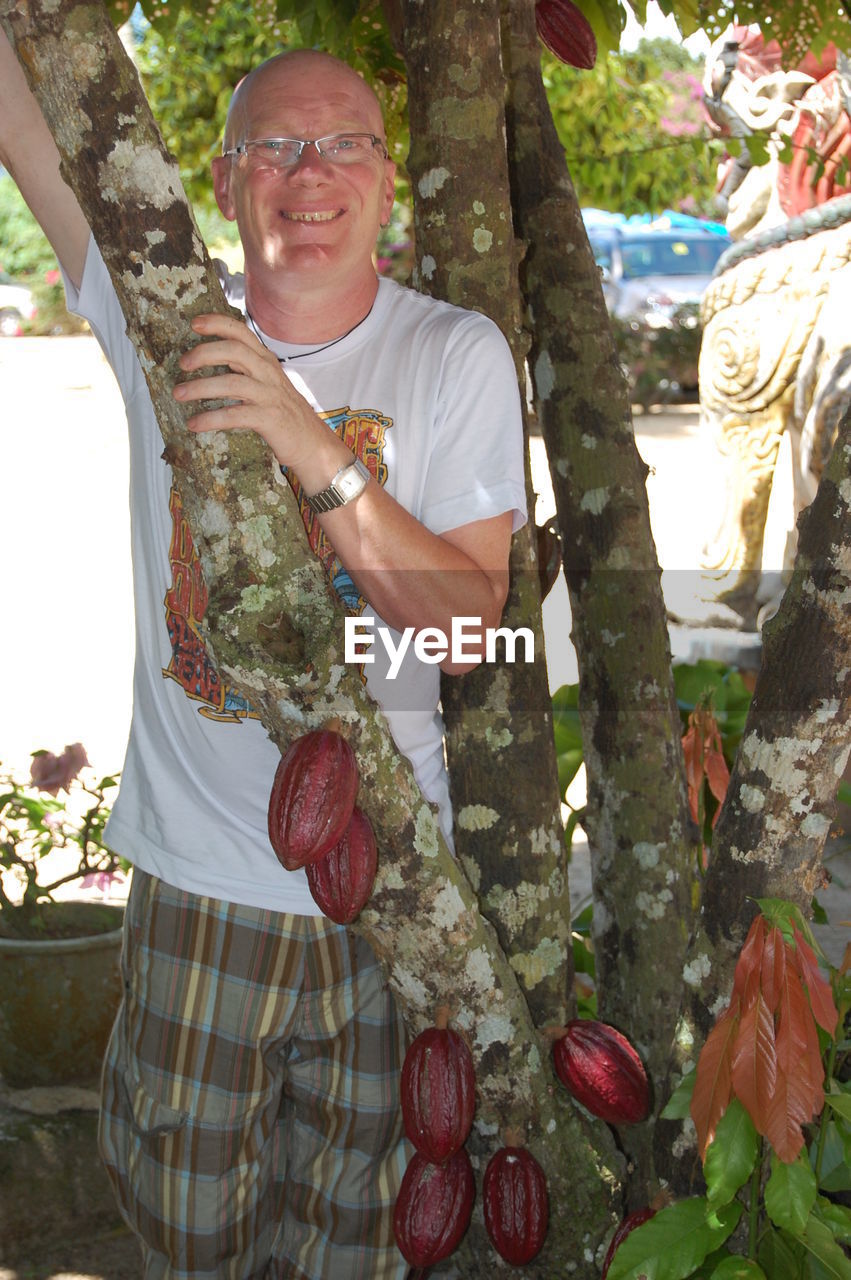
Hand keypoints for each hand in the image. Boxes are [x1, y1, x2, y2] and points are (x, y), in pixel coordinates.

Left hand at [172, 313, 321, 470]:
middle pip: (235, 350)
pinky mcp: (269, 419)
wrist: (313, 444)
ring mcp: (270, 395)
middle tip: (182, 364)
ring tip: (179, 394)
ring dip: (200, 387)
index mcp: (266, 361)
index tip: (195, 323)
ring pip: (231, 383)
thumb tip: (212, 357)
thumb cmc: (286, 415)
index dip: (218, 324)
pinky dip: (211, 418)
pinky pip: (235, 415)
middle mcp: (269, 373)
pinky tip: (194, 424)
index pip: (242, 333)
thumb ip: (246, 369)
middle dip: (204, 353)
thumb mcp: (267, 384)